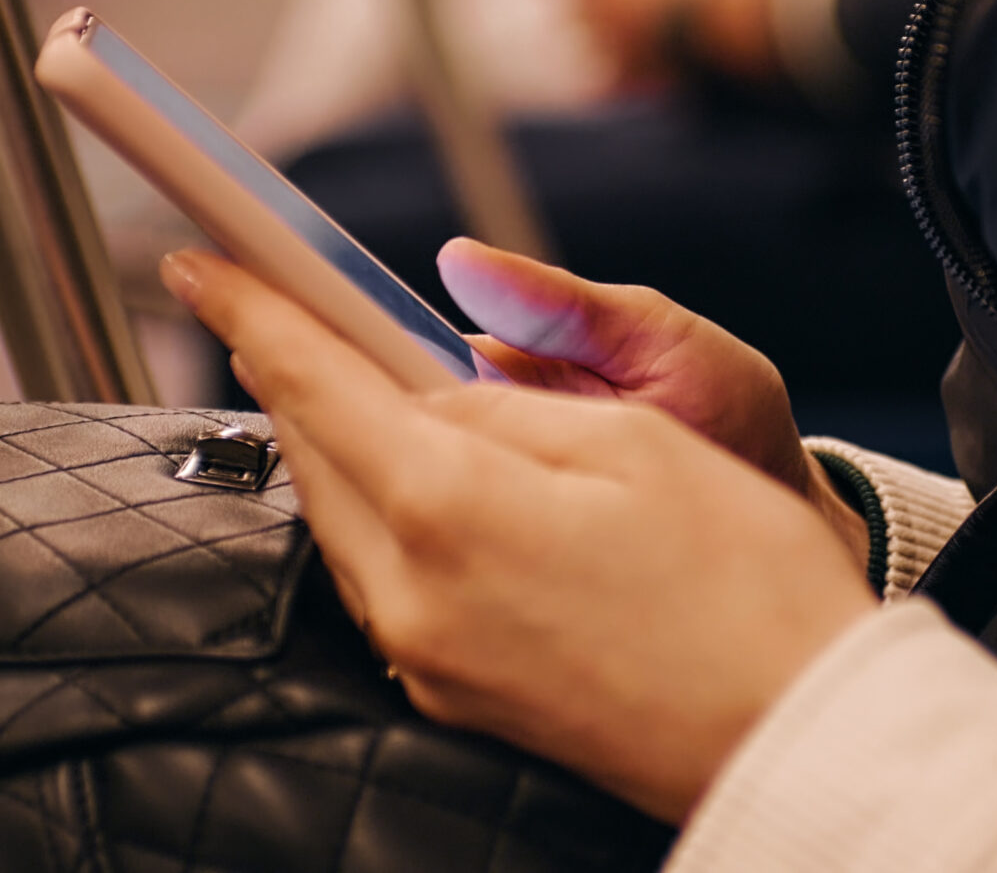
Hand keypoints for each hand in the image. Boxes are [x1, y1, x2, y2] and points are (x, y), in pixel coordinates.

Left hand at [163, 248, 876, 820]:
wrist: (794, 733)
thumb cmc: (744, 585)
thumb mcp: (634, 442)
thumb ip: (504, 408)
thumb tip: (425, 398)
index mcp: (449, 509)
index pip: (312, 383)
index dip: (248, 311)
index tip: (201, 264)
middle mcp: (413, 595)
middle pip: (313, 455)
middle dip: (293, 372)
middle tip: (280, 307)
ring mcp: (427, 656)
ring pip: (342, 520)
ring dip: (337, 444)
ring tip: (361, 383)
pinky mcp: (453, 693)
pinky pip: (380, 581)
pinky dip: (378, 514)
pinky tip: (416, 483)